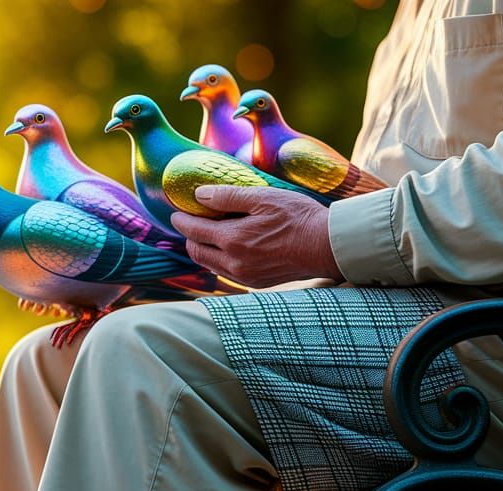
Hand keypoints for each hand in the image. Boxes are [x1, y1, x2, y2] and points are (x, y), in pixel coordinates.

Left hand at [170, 186, 343, 288]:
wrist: (325, 246)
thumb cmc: (298, 218)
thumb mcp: (262, 197)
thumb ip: (227, 197)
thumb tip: (200, 195)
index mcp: (233, 240)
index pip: (194, 231)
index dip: (181, 220)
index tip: (176, 212)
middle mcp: (235, 263)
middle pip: (197, 252)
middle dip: (189, 237)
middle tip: (190, 222)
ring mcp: (245, 276)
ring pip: (211, 266)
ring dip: (204, 250)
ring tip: (207, 234)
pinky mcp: (257, 282)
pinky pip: (228, 272)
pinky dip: (221, 260)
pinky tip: (229, 247)